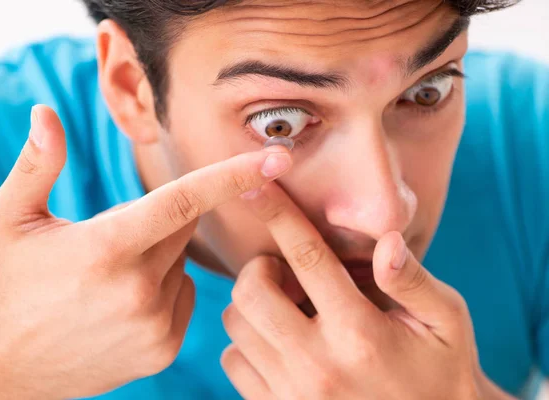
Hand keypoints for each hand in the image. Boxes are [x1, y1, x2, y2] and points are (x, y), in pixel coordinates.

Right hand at [0, 105, 292, 398]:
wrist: (3, 366)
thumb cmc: (7, 284)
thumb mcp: (10, 219)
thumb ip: (37, 164)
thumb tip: (45, 112)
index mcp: (106, 247)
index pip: (184, 201)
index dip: (232, 176)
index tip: (277, 159)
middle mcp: (138, 289)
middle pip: (183, 228)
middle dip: (159, 220)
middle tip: (112, 237)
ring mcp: (154, 324)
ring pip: (182, 264)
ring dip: (159, 258)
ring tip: (109, 278)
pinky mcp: (162, 349)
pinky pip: (184, 296)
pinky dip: (165, 288)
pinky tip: (124, 302)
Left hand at [221, 182, 511, 399]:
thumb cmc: (440, 373)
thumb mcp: (446, 324)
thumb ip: (414, 281)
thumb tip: (385, 242)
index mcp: (361, 332)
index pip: (308, 257)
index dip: (278, 215)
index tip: (255, 187)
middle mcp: (318, 364)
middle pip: (253, 291)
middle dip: (259, 268)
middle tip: (283, 272)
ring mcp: (292, 393)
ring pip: (236, 325)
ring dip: (251, 305)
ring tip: (282, 307)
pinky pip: (233, 363)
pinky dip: (245, 344)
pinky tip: (276, 342)